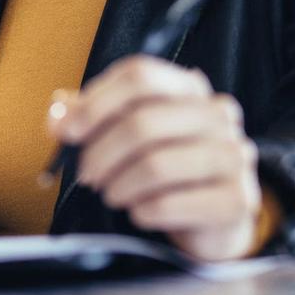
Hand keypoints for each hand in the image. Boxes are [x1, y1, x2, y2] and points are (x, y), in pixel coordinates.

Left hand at [47, 55, 261, 261]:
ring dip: (119, 184)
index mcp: (190, 87)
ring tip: (111, 194)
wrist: (213, 219)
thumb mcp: (126, 132)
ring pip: (156, 164)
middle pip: (142, 122)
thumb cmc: (163, 167)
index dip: (95, 102)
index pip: (139, 75)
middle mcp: (218, 113)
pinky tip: (140, 213)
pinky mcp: (237, 199)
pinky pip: (172, 203)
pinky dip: (143, 211)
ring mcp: (234, 154)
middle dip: (101, 153)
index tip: (66, 131)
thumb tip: (56, 115)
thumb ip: (89, 116)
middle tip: (86, 175)